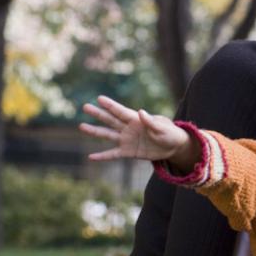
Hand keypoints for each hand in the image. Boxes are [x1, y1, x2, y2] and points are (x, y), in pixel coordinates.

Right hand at [79, 95, 193, 165]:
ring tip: (82, 126)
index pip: (121, 111)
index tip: (99, 98)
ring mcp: (127, 140)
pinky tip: (91, 157)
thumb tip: (141, 111)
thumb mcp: (163, 128)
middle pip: (111, 120)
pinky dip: (103, 156)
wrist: (173, 147)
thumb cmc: (170, 134)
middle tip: (85, 106)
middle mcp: (129, 128)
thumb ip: (151, 121)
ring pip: (108, 135)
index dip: (111, 105)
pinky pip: (113, 154)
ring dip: (95, 131)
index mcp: (137, 120)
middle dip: (98, 114)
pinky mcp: (128, 152)